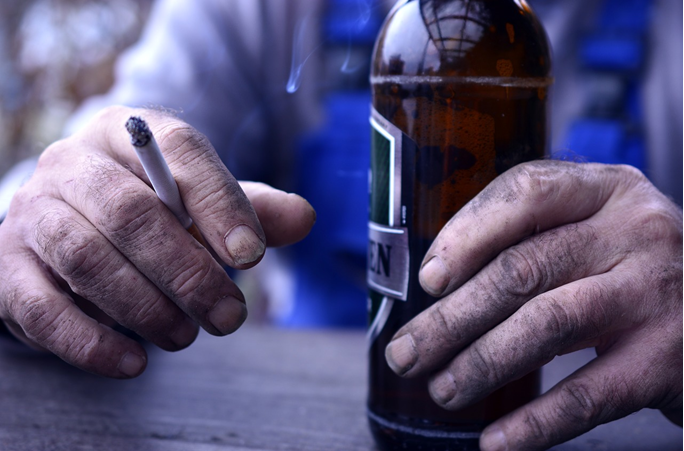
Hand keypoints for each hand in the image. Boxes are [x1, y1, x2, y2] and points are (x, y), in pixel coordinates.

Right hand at [0, 106, 314, 377]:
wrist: (68, 226)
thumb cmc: (149, 211)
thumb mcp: (200, 201)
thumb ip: (249, 209)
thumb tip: (304, 217)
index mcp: (128, 133)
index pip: (177, 150)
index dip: (218, 202)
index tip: (251, 255)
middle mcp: (73, 164)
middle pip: (130, 212)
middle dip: (188, 272)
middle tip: (230, 316)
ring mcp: (33, 214)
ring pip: (87, 258)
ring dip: (145, 307)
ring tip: (186, 336)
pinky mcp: (8, 268)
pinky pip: (42, 307)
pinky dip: (90, 341)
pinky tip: (133, 362)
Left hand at [384, 161, 681, 449]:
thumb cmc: (633, 270)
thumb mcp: (596, 231)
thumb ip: (534, 238)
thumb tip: (440, 283)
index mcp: (607, 189)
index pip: (526, 193)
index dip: (466, 234)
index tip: (429, 279)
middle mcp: (636, 231)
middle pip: (521, 269)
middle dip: (451, 318)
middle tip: (406, 352)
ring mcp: (655, 292)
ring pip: (546, 325)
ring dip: (480, 363)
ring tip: (441, 390)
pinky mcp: (669, 357)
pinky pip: (588, 394)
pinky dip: (535, 422)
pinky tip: (495, 440)